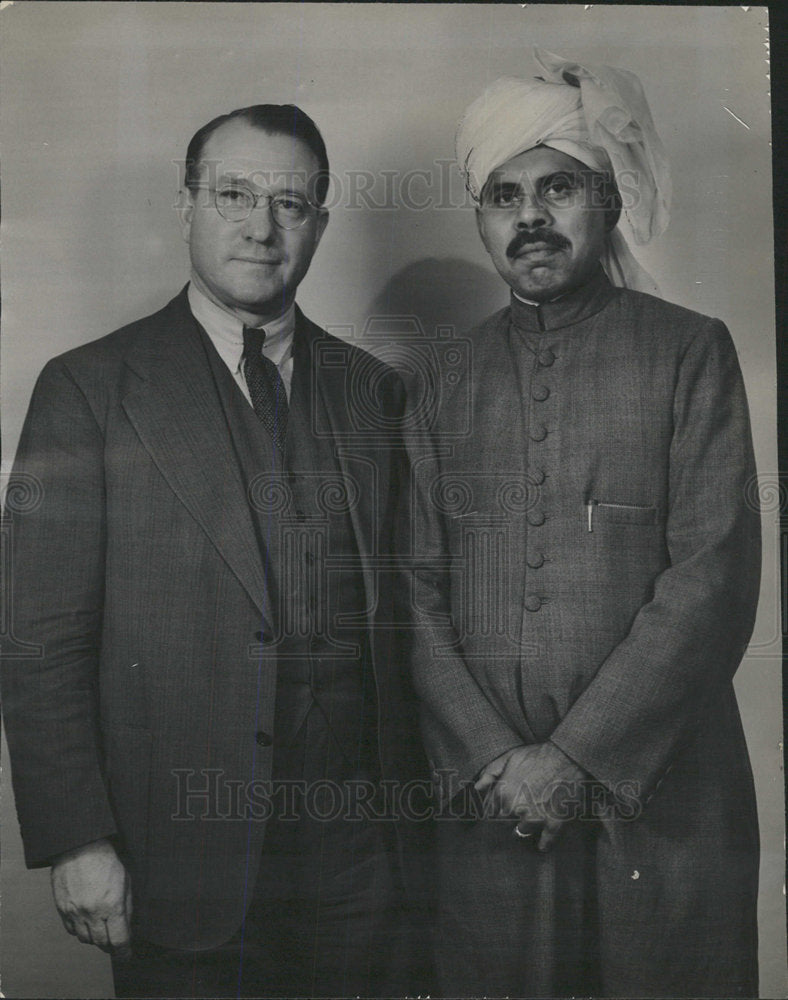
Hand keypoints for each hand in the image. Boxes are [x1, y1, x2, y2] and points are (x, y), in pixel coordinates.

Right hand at [51, 838, 131, 956]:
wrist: (79, 847)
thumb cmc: (105, 860)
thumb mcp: (126, 880)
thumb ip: (127, 906)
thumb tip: (127, 926)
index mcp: (111, 905)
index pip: (119, 940)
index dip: (124, 951)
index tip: (126, 954)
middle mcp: (92, 912)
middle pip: (101, 943)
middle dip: (110, 946)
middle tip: (115, 943)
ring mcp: (75, 912)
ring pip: (85, 939)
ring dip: (95, 938)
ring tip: (101, 929)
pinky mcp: (62, 909)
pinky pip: (71, 930)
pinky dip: (80, 930)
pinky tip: (87, 922)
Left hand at [474, 743, 586, 850]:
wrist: (566, 757)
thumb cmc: (537, 755)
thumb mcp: (509, 756)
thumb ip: (490, 772)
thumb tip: (477, 787)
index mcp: (502, 793)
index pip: (489, 811)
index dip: (493, 811)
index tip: (497, 811)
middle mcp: (514, 809)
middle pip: (503, 824)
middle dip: (506, 820)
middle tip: (514, 814)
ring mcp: (534, 818)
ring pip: (521, 833)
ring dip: (523, 829)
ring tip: (527, 823)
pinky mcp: (553, 823)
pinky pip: (545, 842)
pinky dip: (543, 844)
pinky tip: (542, 845)